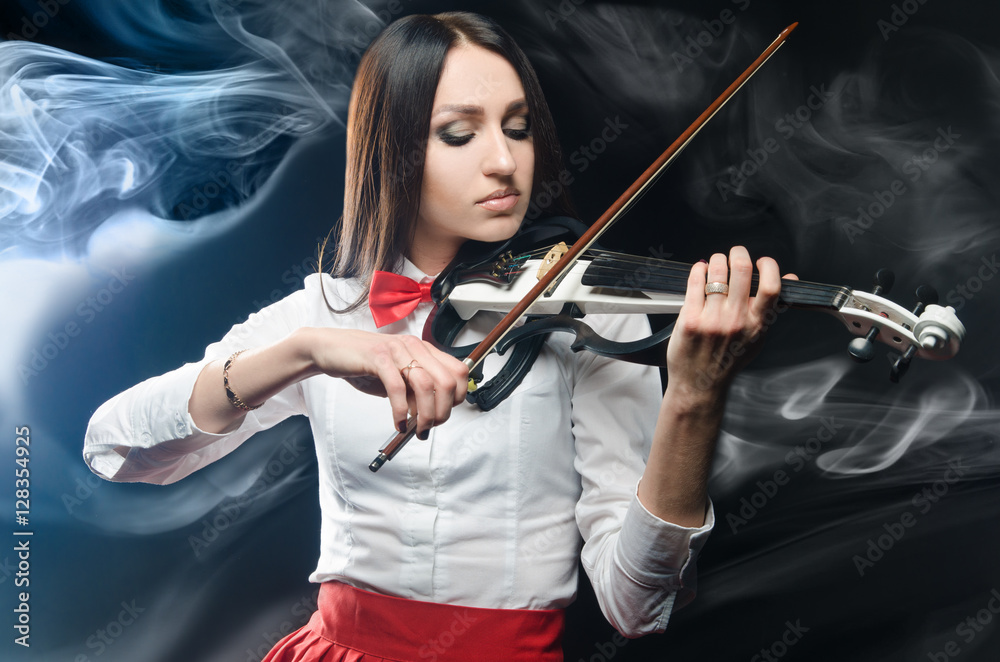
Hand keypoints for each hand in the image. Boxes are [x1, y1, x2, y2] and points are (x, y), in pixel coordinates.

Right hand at [305, 328, 468, 436]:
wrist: (331, 350)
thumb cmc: (365, 365)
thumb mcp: (397, 379)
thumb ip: (415, 392)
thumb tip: (430, 415)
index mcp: (423, 350)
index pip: (459, 371)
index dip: (458, 397)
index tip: (444, 414)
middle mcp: (414, 347)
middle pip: (447, 381)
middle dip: (443, 411)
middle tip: (429, 428)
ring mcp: (397, 350)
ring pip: (426, 385)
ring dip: (424, 415)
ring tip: (416, 430)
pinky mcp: (378, 357)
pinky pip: (397, 387)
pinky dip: (400, 411)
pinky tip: (398, 423)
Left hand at [665, 246, 796, 400]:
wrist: (700, 385)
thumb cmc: (728, 361)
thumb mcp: (757, 337)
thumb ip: (770, 308)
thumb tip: (789, 277)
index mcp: (757, 324)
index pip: (771, 286)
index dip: (769, 265)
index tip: (762, 262)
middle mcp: (736, 320)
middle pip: (741, 270)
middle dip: (739, 253)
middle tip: (736, 253)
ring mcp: (712, 319)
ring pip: (717, 272)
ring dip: (718, 260)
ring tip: (717, 263)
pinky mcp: (690, 319)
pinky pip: (695, 282)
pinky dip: (699, 270)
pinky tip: (701, 270)